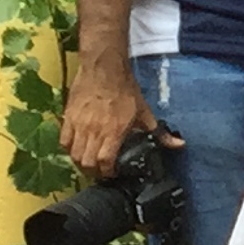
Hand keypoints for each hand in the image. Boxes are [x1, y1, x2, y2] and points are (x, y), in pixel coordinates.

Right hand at [60, 60, 161, 181]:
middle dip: (93, 172)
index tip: (112, 174)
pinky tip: (76, 149)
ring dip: (80, 163)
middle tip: (100, 172)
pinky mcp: (68, 117)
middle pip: (86, 162)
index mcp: (114, 132)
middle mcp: (94, 131)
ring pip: (73, 154)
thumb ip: (160, 133)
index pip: (104, 162)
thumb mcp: (145, 112)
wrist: (104, 70)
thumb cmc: (126, 91)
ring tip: (89, 163)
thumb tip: (180, 144)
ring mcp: (78, 125)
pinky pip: (63, 141)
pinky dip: (68, 149)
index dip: (107, 172)